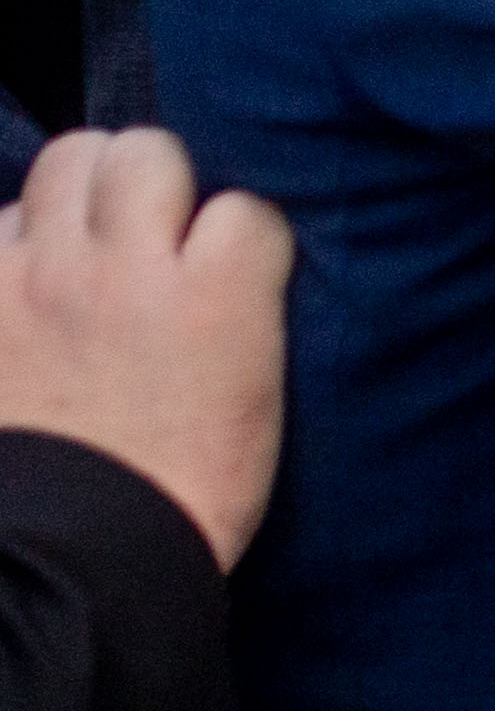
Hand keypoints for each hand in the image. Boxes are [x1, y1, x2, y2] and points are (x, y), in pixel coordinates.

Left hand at [0, 127, 289, 571]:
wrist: (77, 558)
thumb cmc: (182, 492)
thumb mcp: (254, 397)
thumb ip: (242, 308)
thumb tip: (221, 254)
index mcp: (215, 300)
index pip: (248, 208)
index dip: (241, 239)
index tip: (234, 276)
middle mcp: (124, 271)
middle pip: (147, 152)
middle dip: (157, 181)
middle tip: (156, 228)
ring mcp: (39, 279)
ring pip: (69, 161)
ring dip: (85, 190)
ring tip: (89, 235)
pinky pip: (0, 219)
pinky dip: (17, 239)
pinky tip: (32, 279)